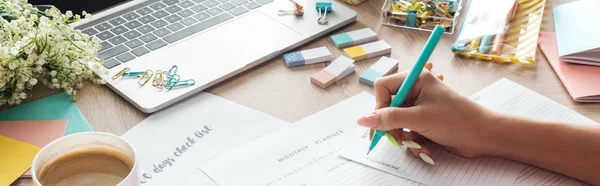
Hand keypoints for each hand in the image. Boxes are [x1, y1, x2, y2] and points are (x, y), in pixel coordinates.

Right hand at [357, 63, 494, 164]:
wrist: (484, 136)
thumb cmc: (457, 120)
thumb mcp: (419, 118)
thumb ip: (388, 119)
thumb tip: (362, 120)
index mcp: (415, 79)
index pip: (382, 88)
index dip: (379, 106)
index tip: (381, 123)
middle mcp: (416, 91)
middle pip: (387, 108)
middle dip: (393, 127)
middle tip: (400, 139)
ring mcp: (419, 108)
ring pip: (396, 124)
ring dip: (405, 138)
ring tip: (419, 145)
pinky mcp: (424, 123)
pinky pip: (407, 133)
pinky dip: (414, 143)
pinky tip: (427, 148)